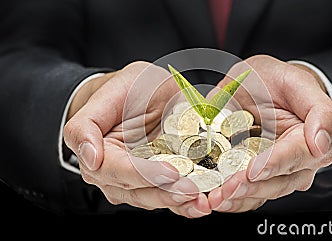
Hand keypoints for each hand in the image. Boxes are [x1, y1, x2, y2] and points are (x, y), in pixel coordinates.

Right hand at [63, 61, 210, 217]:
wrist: (143, 94)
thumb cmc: (126, 91)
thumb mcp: (108, 95)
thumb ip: (85, 126)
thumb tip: (89, 160)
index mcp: (98, 155)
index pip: (118, 171)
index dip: (144, 174)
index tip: (170, 173)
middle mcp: (115, 175)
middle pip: (140, 192)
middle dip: (167, 194)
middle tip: (193, 191)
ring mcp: (138, 182)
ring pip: (157, 199)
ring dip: (181, 202)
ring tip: (203, 201)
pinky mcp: (160, 182)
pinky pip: (172, 196)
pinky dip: (189, 202)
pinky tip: (206, 202)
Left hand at [208, 55, 331, 211]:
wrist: (259, 85)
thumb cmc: (278, 82)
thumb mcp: (297, 83)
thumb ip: (320, 111)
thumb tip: (321, 144)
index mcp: (311, 141)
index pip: (295, 157)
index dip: (274, 164)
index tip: (254, 170)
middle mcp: (297, 164)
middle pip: (277, 183)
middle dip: (250, 187)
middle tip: (227, 188)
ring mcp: (275, 174)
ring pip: (260, 194)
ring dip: (236, 199)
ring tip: (215, 197)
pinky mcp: (255, 179)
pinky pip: (245, 196)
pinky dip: (229, 200)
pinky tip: (212, 199)